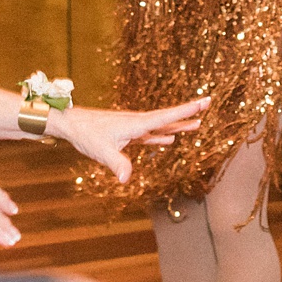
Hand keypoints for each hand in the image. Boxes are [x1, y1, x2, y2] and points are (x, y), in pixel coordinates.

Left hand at [50, 96, 209, 183]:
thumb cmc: (87, 134)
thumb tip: (126, 180)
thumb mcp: (103, 152)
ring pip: (161, 127)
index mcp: (137, 124)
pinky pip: (150, 135)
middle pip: (169, 118)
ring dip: (178, 126)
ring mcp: (134, 128)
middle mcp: (139, 123)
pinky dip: (161, 137)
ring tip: (196, 124)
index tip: (203, 101)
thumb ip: (118, 164)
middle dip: (188, 112)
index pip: (166, 117)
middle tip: (208, 102)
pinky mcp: (127, 134)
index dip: (186, 110)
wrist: (73, 124)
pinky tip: (169, 141)